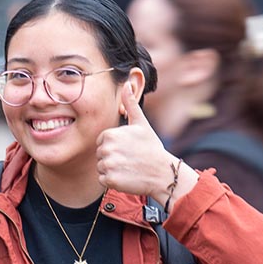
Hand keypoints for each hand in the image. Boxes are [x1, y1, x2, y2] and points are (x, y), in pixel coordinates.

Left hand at [96, 83, 197, 203]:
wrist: (163, 173)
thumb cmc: (151, 147)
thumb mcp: (141, 123)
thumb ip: (131, 104)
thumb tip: (127, 83)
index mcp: (110, 134)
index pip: (102, 141)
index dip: (114, 145)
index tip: (128, 148)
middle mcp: (107, 149)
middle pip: (100, 154)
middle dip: (113, 157)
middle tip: (130, 158)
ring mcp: (108, 165)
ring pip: (101, 167)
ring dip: (112, 169)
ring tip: (129, 167)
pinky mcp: (110, 180)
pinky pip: (102, 179)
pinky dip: (112, 180)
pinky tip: (126, 177)